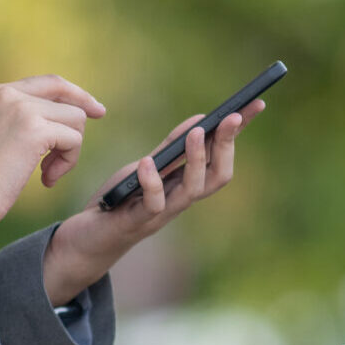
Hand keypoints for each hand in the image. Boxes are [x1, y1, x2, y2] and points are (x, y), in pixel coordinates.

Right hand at [0, 75, 106, 237]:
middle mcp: (6, 94)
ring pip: (74, 119)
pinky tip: (46, 180)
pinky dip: (68, 163)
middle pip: (64, 93)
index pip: (45, 82)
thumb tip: (60, 119)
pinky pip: (74, 140)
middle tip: (100, 115)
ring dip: (68, 150)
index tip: (91, 106)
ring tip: (47, 174)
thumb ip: (20, 122)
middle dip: (83, 108)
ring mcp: (20, 109)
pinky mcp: (34, 130)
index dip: (72, 92)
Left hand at [41, 98, 264, 304]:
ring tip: (197, 134)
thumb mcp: (146, 167)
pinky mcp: (136, 222)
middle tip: (231, 117)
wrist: (88, 238)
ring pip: (193, 191)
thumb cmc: (120, 200)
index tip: (256, 106)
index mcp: (186, 185)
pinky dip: (152, 183)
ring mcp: (161, 214)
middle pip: (218, 176)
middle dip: (227, 145)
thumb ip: (171, 148)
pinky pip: (153, 205)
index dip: (239, 135)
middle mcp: (180, 200)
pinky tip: (147, 162)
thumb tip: (201, 120)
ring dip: (198, 160)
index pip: (222, 158)